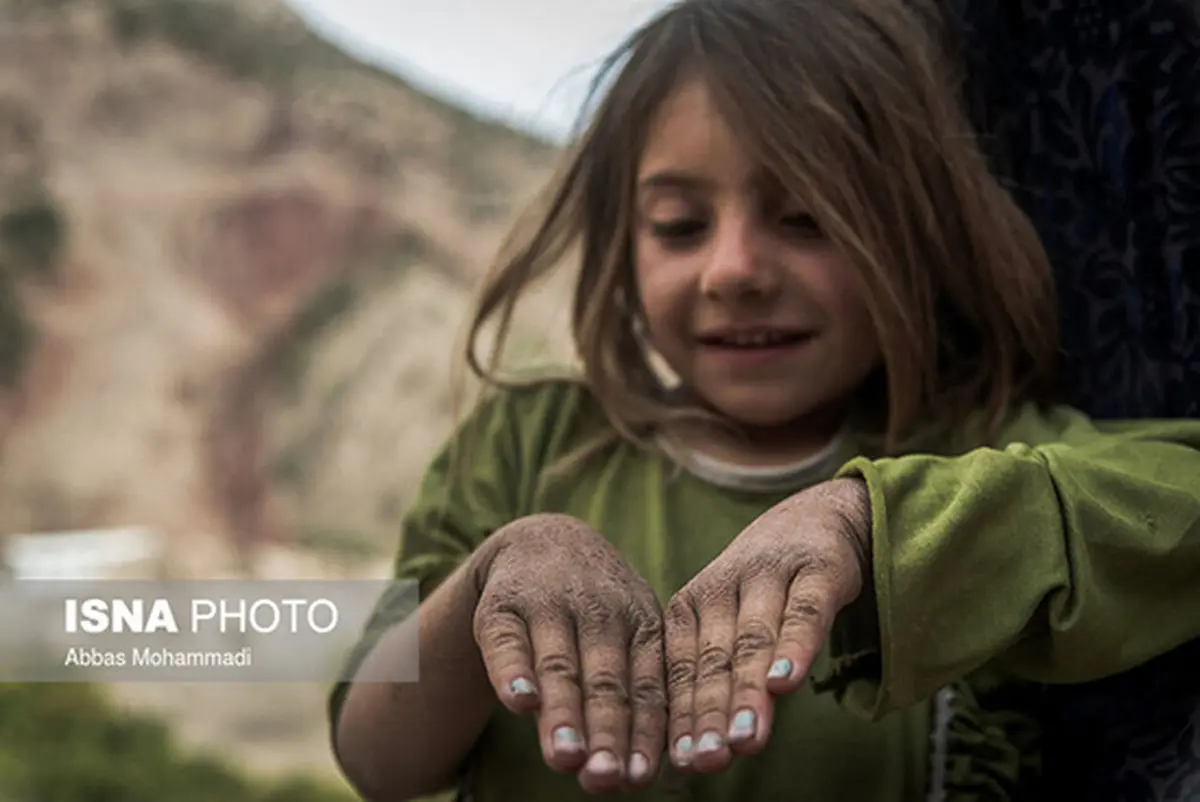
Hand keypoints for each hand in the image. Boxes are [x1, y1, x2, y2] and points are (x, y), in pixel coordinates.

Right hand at [468, 513, 666, 792]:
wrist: (540, 539)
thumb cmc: (594, 611)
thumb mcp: (629, 633)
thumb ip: (637, 694)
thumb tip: (642, 773)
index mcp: (641, 623)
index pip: (647, 687)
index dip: (643, 734)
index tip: (638, 779)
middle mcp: (600, 610)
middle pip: (605, 680)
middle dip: (606, 732)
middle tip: (603, 778)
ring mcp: (549, 604)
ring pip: (559, 664)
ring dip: (563, 712)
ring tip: (565, 757)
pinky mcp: (502, 604)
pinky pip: (507, 641)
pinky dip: (513, 671)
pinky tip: (519, 701)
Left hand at [663, 478, 870, 772]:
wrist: (820, 516)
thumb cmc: (764, 591)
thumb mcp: (730, 626)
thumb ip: (716, 679)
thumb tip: (691, 756)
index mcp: (690, 606)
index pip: (682, 670)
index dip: (682, 717)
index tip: (681, 761)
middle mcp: (722, 588)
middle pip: (715, 661)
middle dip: (709, 714)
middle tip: (707, 760)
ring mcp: (768, 575)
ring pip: (754, 641)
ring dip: (747, 692)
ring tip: (743, 739)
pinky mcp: (817, 569)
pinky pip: (805, 613)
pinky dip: (794, 647)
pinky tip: (785, 681)